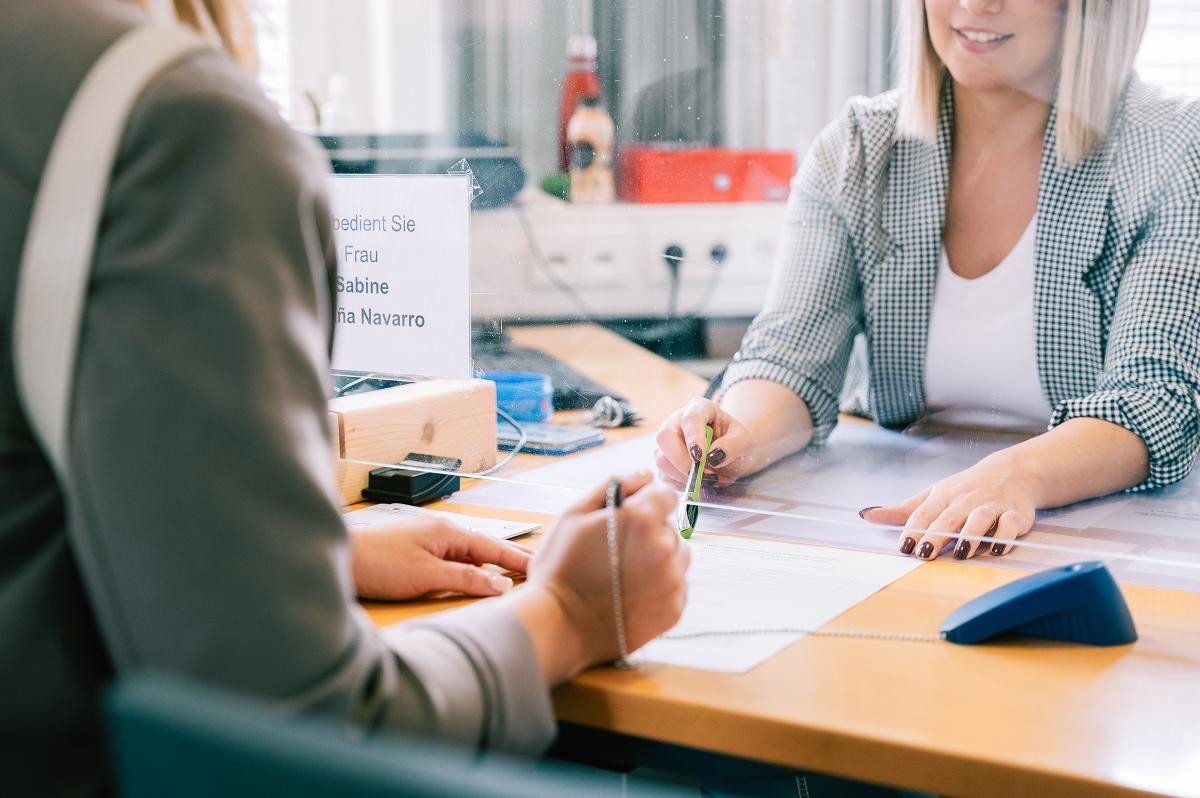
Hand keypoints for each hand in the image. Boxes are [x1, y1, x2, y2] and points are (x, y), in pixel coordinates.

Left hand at [350, 517, 530, 600]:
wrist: (338, 559)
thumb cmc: (378, 564)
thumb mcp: (427, 575)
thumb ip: (466, 579)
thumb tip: (500, 585)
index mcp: (449, 533)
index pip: (493, 548)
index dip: (518, 560)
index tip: (540, 568)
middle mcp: (441, 533)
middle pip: (484, 550)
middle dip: (508, 561)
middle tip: (534, 571)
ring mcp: (428, 542)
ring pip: (468, 556)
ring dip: (488, 567)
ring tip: (510, 578)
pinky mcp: (415, 554)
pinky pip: (452, 561)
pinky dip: (469, 570)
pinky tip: (472, 579)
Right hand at [524, 470, 688, 670]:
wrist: (558, 626)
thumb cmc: (560, 568)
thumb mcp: (574, 515)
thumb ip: (613, 486)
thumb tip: (645, 474)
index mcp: (642, 518)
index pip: (666, 494)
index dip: (646, 502)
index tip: (629, 517)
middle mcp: (665, 547)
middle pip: (670, 527)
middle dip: (649, 532)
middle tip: (616, 551)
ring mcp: (672, 580)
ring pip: (678, 557)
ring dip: (659, 559)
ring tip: (625, 574)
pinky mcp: (674, 609)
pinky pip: (677, 586)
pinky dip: (661, 587)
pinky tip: (632, 594)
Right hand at [655, 398, 758, 488]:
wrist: (731, 456)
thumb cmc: (736, 443)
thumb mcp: (745, 442)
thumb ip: (733, 446)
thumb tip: (714, 457)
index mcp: (699, 408)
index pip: (690, 418)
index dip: (693, 438)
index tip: (700, 457)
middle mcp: (677, 422)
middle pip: (665, 437)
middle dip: (681, 460)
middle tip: (700, 475)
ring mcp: (668, 442)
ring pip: (662, 459)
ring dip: (683, 475)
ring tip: (707, 479)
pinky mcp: (665, 461)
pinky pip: (664, 475)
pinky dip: (681, 484)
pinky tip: (698, 483)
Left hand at [860, 451, 1037, 560]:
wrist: (1012, 472)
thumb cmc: (965, 488)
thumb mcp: (933, 494)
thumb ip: (902, 510)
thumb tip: (866, 515)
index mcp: (942, 496)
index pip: (924, 513)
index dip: (914, 530)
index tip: (904, 546)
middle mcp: (964, 500)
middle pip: (948, 519)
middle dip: (936, 536)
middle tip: (924, 553)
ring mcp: (990, 506)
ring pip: (978, 520)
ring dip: (970, 537)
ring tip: (960, 554)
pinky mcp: (1014, 515)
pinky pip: (1009, 525)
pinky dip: (1004, 536)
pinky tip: (997, 548)